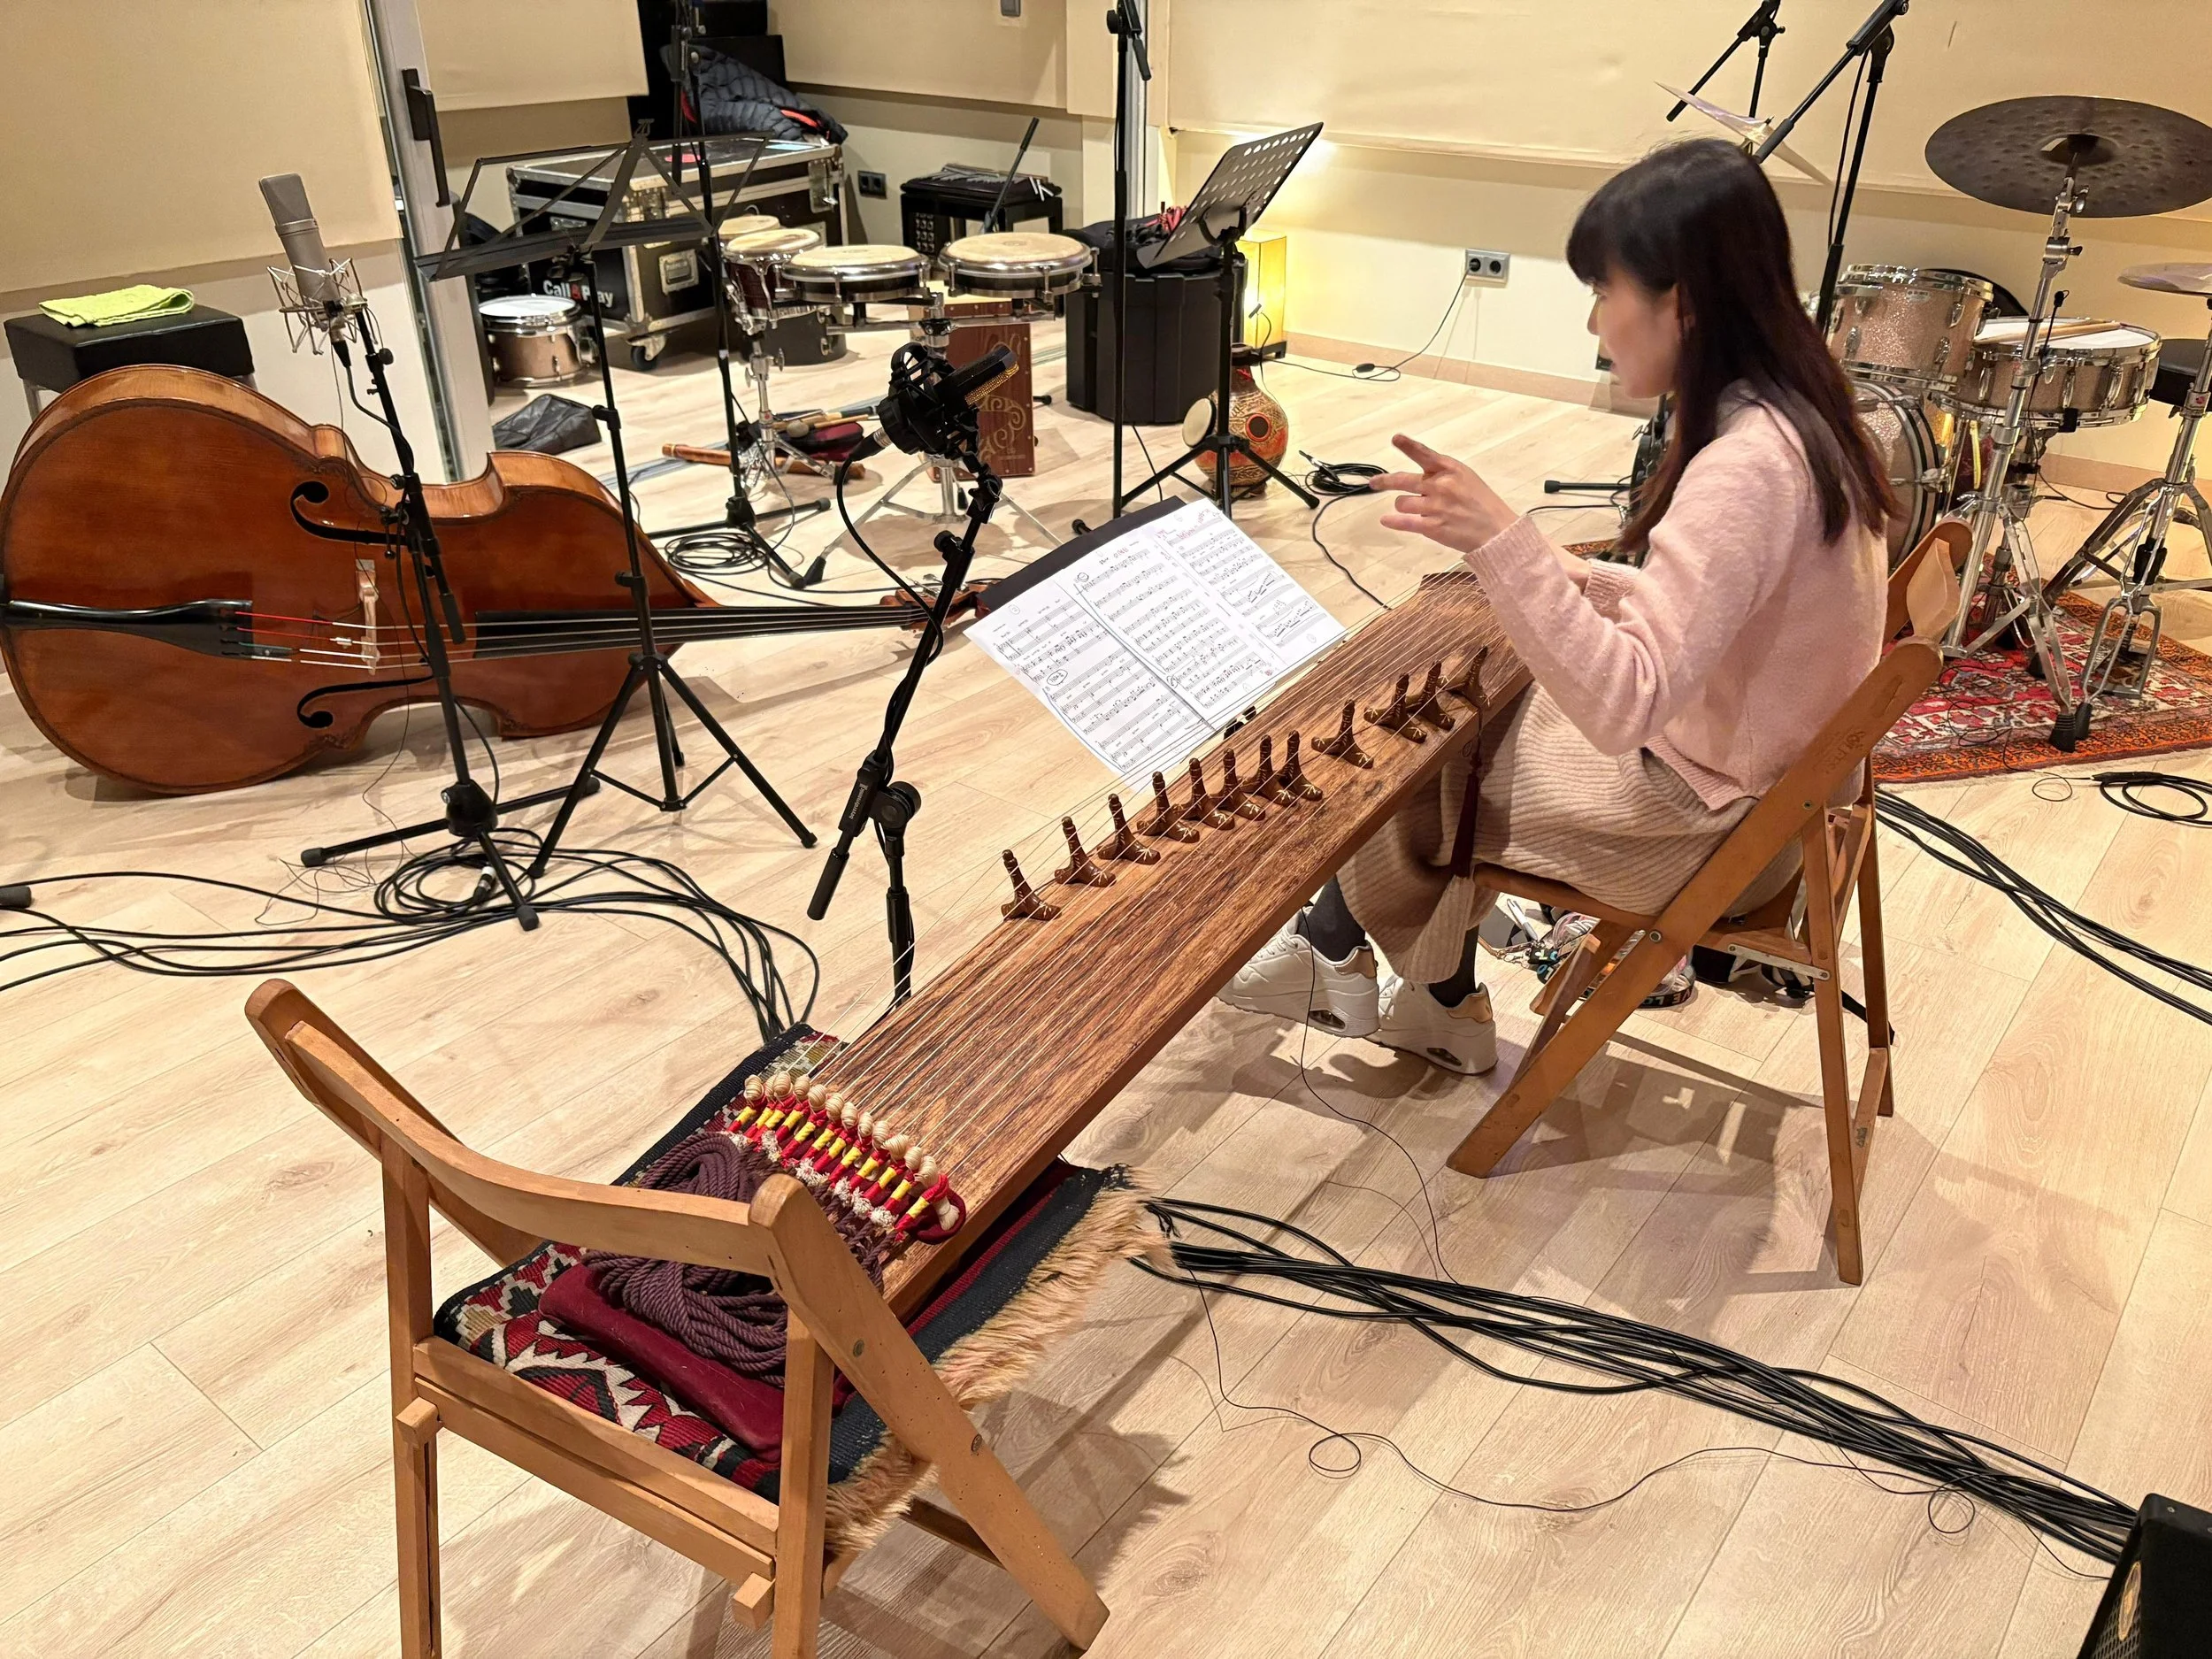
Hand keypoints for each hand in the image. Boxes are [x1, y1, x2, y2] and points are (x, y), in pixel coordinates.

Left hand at [1371, 434, 1518, 553]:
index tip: (1396, 438)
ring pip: (1402, 502)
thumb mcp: (1466, 478)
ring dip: (1402, 506)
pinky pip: (1405, 522)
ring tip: (1411, 509)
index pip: (1424, 454)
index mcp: (1450, 469)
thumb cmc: (1482, 503)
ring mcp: (1436, 506)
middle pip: (1403, 480)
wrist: (1497, 530)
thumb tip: (1419, 477)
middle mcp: (1441, 485)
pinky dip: (1393, 521)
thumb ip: (1442, 474)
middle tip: (1375, 483)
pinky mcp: (1433, 526)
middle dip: (1385, 481)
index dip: (1408, 445)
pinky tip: (1386, 520)